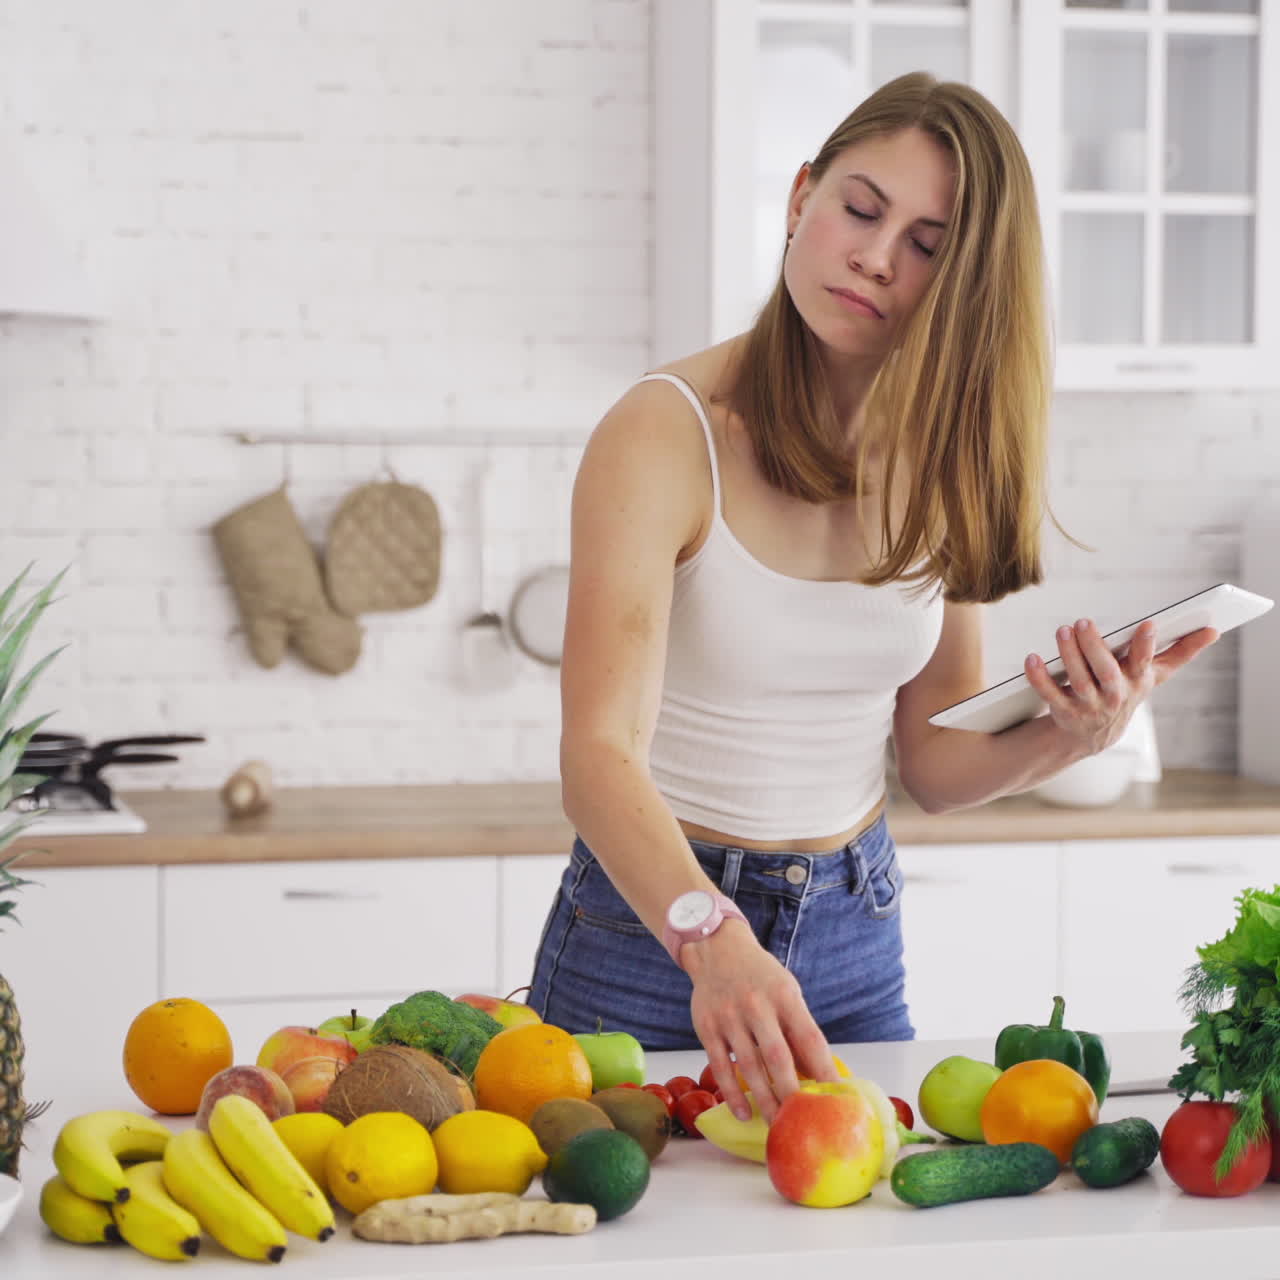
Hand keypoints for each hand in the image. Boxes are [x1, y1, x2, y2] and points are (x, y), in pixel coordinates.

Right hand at [682, 922, 838, 1123]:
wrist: (717, 950)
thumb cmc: (760, 977)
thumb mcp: (786, 992)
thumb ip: (799, 1029)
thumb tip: (818, 1074)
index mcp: (784, 995)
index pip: (810, 1038)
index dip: (825, 1070)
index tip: (837, 1099)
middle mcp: (756, 1005)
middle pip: (778, 1058)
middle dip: (792, 1094)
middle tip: (803, 1122)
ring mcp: (729, 1016)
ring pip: (749, 1067)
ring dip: (765, 1100)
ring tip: (777, 1124)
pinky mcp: (706, 1027)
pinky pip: (720, 1066)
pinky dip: (732, 1094)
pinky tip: (744, 1113)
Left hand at [1024, 617, 1217, 755]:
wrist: (1094, 735)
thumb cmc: (1125, 691)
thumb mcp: (1152, 676)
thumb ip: (1181, 653)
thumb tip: (1214, 630)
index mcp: (1136, 682)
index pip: (1144, 663)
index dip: (1146, 646)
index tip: (1148, 625)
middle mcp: (1114, 696)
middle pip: (1105, 671)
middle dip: (1094, 646)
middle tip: (1082, 621)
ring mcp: (1088, 706)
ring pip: (1077, 681)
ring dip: (1068, 655)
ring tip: (1062, 630)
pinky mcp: (1063, 712)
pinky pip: (1049, 694)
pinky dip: (1039, 677)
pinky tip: (1031, 658)